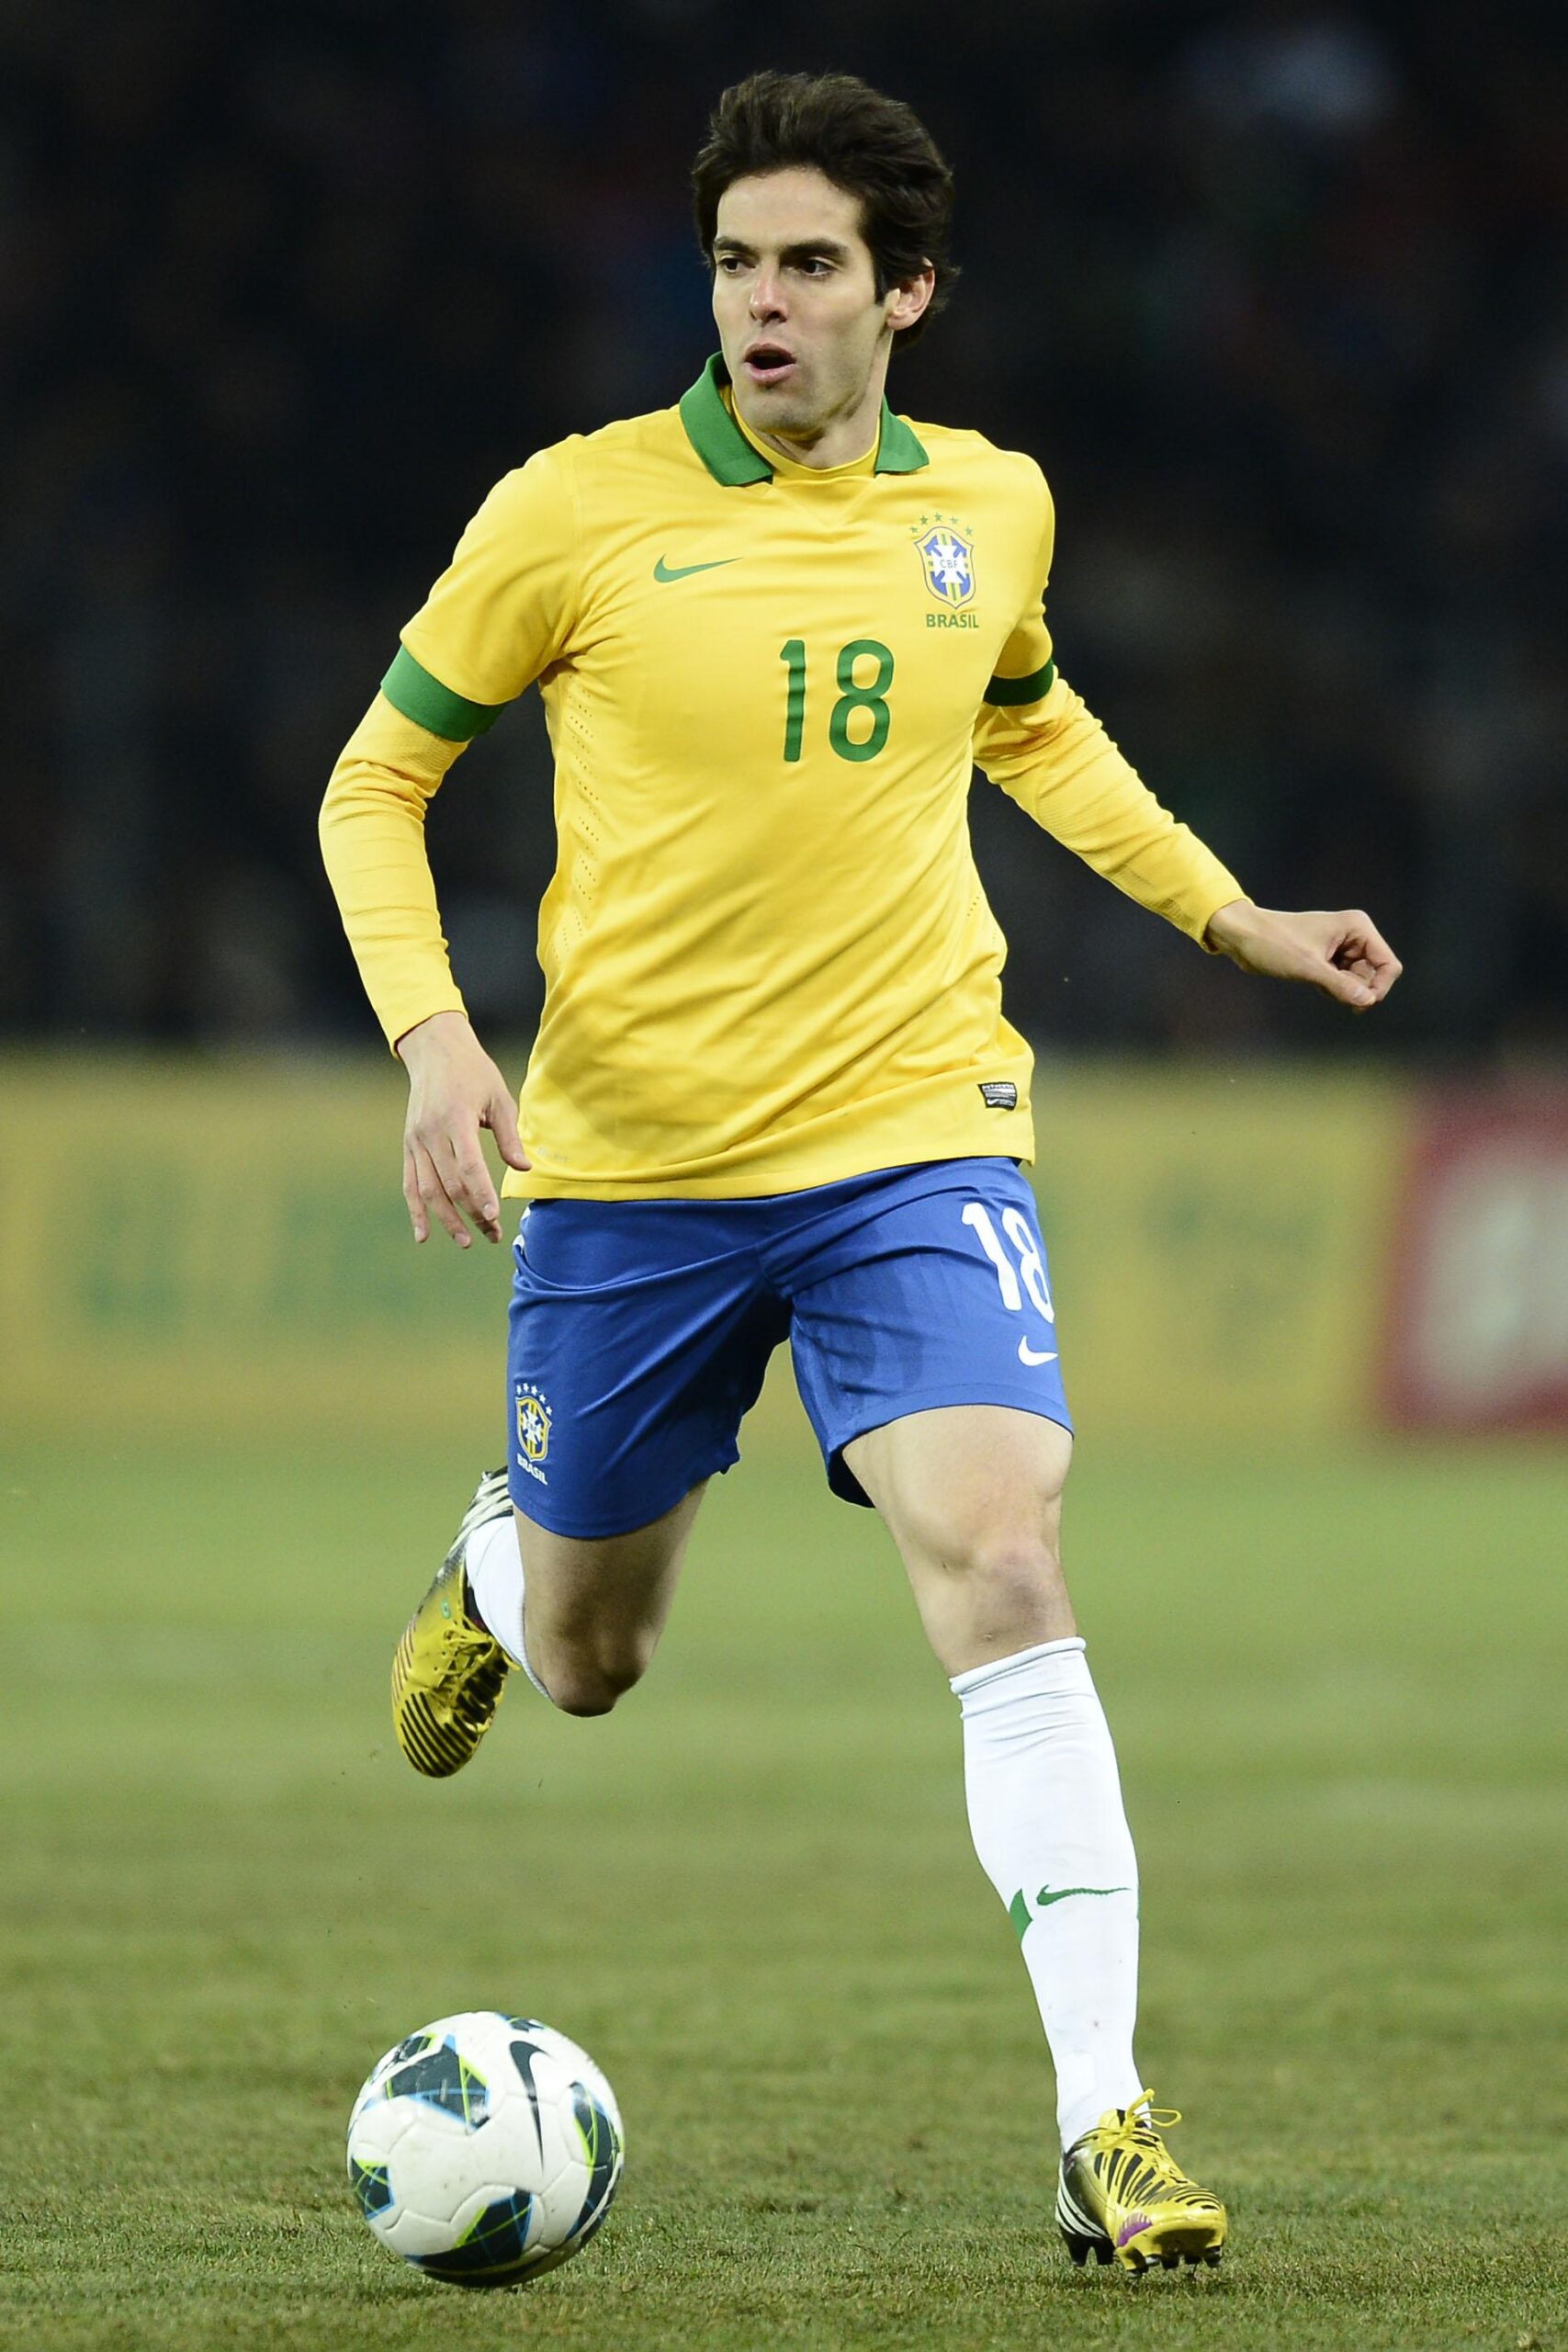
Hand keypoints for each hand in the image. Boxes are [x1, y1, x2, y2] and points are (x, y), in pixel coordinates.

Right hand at [396, 1010, 528, 1244]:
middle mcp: (431, 1133)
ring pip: (428, 1190)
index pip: (468, 1166)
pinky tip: (423, 1236)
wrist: (434, 1050)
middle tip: (492, 1235)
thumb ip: (509, 1136)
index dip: (481, 1195)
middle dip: (472, 1214)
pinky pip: (410, 1184)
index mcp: (456, 1119)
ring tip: (466, 1242)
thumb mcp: (499, 1098)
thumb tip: (523, 1168)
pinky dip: (416, 1211)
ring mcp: (416, 1141)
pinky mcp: (408, 1146)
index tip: (494, 1217)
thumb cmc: (474, 1073)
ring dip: (446, 1219)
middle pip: (451, 1184)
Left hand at [1205, 900, 1401, 1010]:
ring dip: (1342, 990)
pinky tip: (1314, 982)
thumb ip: (1341, 986)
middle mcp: (1354, 935)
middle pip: (1375, 975)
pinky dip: (1333, 989)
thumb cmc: (1274, 944)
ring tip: (1317, 982)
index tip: (1359, 1003)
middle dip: (1356, 989)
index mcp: (1358, 927)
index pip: (1388, 965)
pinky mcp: (1328, 959)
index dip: (1379, 988)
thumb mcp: (1308, 967)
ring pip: (1359, 981)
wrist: (1243, 937)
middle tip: (1327, 989)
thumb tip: (1367, 1001)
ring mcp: (1342, 947)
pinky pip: (1343, 982)